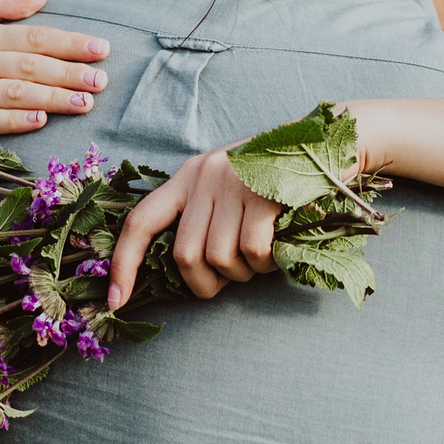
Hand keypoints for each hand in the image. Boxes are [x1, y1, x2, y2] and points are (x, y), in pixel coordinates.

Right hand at [0, 0, 110, 137]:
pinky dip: (14, 120)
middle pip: (29, 65)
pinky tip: (40, 119)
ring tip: (86, 103)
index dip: (69, 43)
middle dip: (70, 72)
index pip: (32, 36)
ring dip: (53, 97)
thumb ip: (0, 5)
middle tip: (103, 80)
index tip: (102, 48)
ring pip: (14, 93)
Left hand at [105, 146, 278, 306]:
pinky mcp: (263, 193)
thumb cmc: (276, 178)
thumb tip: (186, 273)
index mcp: (187, 177)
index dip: (124, 264)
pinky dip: (266, 264)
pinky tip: (279, 249)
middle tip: (233, 276)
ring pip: (220, 258)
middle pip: (185, 255)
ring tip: (262, 257)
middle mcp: (203, 176)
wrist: (327, 143)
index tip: (116, 301)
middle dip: (207, 283)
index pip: (140, 222)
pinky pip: (253, 252)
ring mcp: (233, 183)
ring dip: (243, 274)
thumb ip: (204, 218)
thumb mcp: (228, 188)